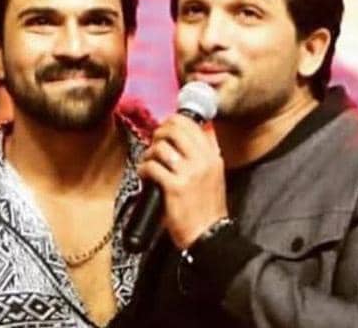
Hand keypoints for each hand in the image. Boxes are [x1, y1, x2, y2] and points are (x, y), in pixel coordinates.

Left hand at [138, 114, 227, 248]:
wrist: (209, 234)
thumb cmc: (207, 208)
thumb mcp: (213, 175)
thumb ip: (202, 155)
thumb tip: (186, 135)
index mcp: (212, 156)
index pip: (192, 124)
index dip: (173, 122)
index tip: (165, 129)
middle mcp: (202, 161)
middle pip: (175, 129)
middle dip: (159, 133)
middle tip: (154, 143)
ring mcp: (189, 173)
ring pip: (161, 147)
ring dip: (149, 153)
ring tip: (148, 162)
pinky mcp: (174, 187)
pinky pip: (152, 167)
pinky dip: (143, 169)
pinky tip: (145, 176)